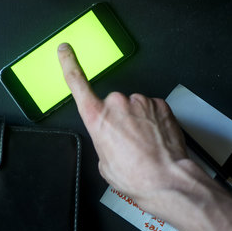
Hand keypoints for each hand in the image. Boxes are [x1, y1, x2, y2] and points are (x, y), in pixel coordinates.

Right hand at [57, 43, 190, 208]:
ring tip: (143, 143)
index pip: (76, 82)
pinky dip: (152, 121)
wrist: (166, 179)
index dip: (68, 63)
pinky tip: (154, 138)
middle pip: (112, 104)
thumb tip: (110, 139)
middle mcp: (116, 103)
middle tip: (127, 141)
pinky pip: (150, 108)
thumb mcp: (104, 163)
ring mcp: (139, 102)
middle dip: (118, 119)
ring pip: (133, 107)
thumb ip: (103, 141)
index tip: (65, 50)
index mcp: (97, 116)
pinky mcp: (159, 104)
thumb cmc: (135, 175)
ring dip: (136, 121)